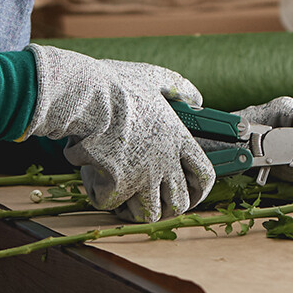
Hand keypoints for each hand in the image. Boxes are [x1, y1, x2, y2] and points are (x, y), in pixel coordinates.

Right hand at [23, 45, 213, 222]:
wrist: (87, 96)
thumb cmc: (116, 85)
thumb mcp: (153, 77)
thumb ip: (178, 88)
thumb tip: (196, 98)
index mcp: (177, 138)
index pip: (205, 176)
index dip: (200, 191)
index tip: (190, 194)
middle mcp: (165, 160)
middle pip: (179, 203)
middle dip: (167, 208)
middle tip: (152, 202)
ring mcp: (143, 175)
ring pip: (150, 215)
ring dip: (136, 209)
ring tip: (124, 197)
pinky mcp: (118, 185)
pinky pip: (113, 205)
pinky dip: (104, 198)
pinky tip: (97, 183)